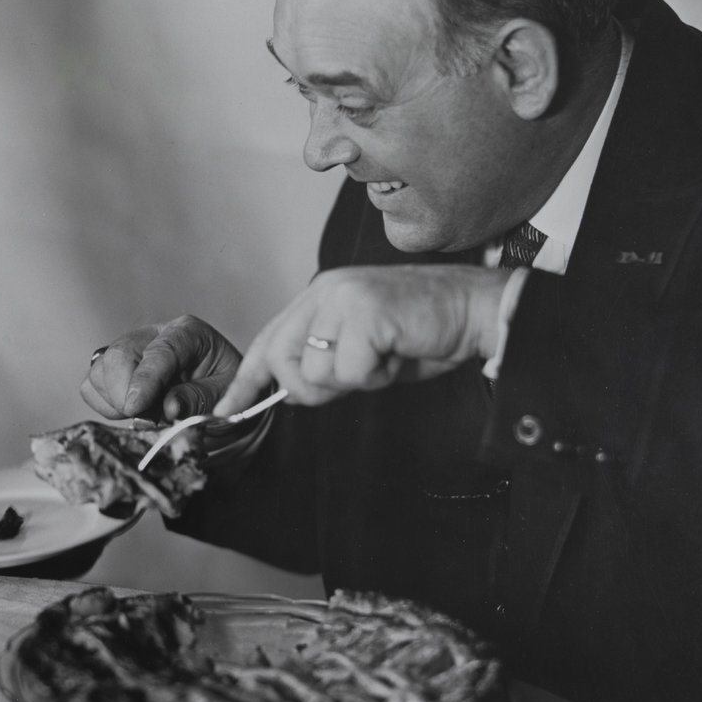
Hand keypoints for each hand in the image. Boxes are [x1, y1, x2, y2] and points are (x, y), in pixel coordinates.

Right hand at [80, 315, 242, 421]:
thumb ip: (199, 400)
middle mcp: (154, 334)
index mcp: (188, 333)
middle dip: (123, 392)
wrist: (220, 405)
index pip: (160, 351)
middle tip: (143, 419)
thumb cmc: (227, 398)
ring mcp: (131, 350)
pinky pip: (91, 386)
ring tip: (145, 415)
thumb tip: (169, 408)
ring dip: (114, 401)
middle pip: (119, 355)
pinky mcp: (113, 370)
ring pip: (100, 370)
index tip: (135, 407)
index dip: (145, 380)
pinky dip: (104, 404)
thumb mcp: (226, 399)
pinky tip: (130, 413)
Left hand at [213, 265, 513, 414]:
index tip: (227, 409)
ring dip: (354, 381)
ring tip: (385, 357)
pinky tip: (397, 355)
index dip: (247, 379)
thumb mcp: (361, 347)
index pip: (269, 340)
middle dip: (311, 388)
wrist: (475, 310)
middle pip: (282, 360)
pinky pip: (351, 372)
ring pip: (316, 372)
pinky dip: (376, 377)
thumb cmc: (423, 331)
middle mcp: (325, 291)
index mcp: (320, 296)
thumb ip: (323, 360)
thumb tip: (286, 392)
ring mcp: (343, 299)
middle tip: (354, 378)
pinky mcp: (365, 313)